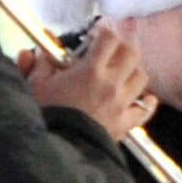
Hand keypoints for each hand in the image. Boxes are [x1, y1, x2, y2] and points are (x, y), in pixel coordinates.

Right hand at [25, 25, 153, 140]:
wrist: (55, 150)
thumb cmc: (45, 116)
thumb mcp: (35, 84)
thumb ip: (38, 62)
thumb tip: (34, 50)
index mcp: (91, 70)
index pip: (109, 38)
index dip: (103, 31)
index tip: (96, 35)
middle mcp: (111, 84)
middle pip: (131, 53)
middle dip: (121, 47)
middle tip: (109, 49)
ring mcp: (121, 104)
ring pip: (141, 77)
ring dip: (132, 71)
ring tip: (121, 73)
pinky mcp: (124, 124)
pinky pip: (144, 110)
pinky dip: (147, 102)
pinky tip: (145, 98)